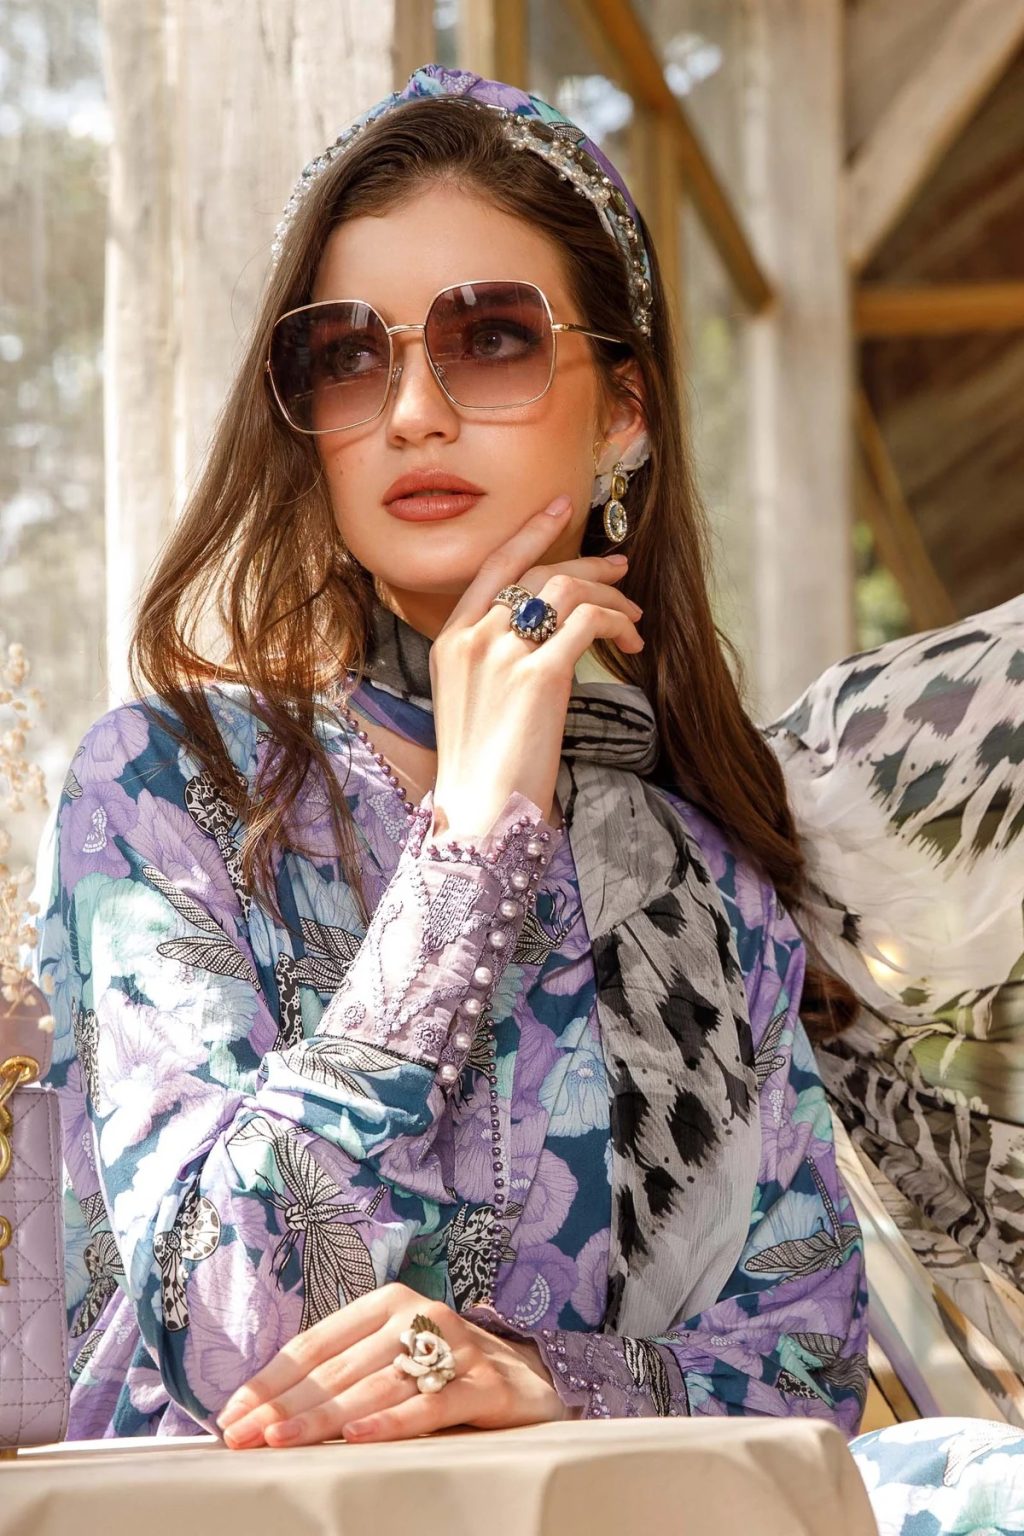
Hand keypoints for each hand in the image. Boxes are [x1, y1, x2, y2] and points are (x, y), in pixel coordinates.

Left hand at [214, 1282, 570, 1447]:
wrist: (533, 1380)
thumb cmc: (443, 1372)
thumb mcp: (392, 1360)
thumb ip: (342, 1374)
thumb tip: (266, 1410)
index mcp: (386, 1304)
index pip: (314, 1344)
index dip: (270, 1381)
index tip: (231, 1416)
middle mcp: (418, 1314)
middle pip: (337, 1368)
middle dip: (283, 1406)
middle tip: (242, 1437)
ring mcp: (453, 1347)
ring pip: (375, 1386)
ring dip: (323, 1417)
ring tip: (282, 1441)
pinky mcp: (484, 1383)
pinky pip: (430, 1405)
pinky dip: (393, 1422)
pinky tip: (359, 1439)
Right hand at [429, 494, 642, 839]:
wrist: (482, 813)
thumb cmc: (482, 769)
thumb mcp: (470, 701)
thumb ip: (494, 660)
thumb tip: (545, 637)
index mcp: (450, 640)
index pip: (493, 566)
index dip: (530, 531)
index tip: (561, 507)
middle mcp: (474, 637)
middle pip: (537, 571)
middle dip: (587, 564)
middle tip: (621, 571)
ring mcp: (504, 653)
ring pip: (567, 588)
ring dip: (610, 598)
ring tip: (633, 622)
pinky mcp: (541, 674)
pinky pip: (590, 623)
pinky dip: (617, 624)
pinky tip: (630, 645)